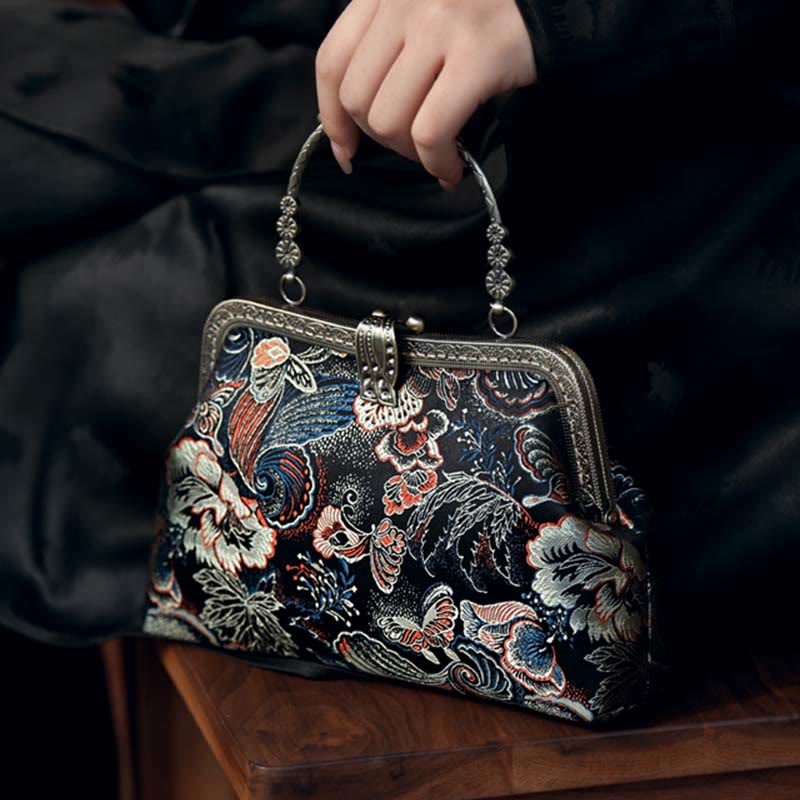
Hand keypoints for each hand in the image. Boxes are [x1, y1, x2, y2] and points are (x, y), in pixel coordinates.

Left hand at [315, 0, 536, 190]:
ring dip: (411, 155)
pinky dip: (437, 163)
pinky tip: (453, 168)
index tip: (347, 149)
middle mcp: (403, 1)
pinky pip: (431, 132)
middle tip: (414, 147)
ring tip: (438, 154)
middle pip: (358, 99)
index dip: (332, 117)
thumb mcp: (423, 15)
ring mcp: (440, 25)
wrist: (556, 0)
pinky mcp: (477, 56)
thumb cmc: (487, 15)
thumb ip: (384, 51)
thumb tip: (345, 126)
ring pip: (389, 120)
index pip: (331, 61)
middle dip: (382, 141)